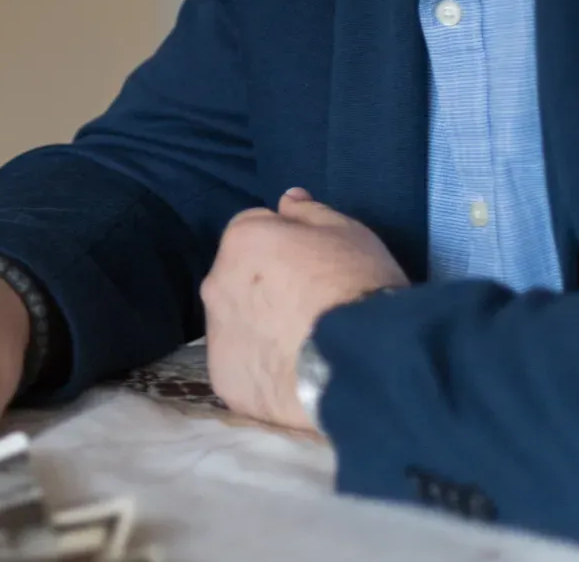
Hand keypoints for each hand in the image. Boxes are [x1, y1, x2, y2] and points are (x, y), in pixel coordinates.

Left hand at [200, 188, 407, 430]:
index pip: (254, 231)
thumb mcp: (348, 233)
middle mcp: (216, 283)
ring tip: (304, 347)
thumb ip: (310, 212)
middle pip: (239, 278)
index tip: (313, 267)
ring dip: (259, 328)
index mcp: (241, 240)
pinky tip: (293, 377)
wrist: (363, 364)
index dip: (285, 246)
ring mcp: (216, 335)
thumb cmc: (357, 287)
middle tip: (310, 309)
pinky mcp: (225, 380)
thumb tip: (286, 198)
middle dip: (265, 287)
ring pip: (236, 323)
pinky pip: (241, 367)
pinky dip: (260, 370)